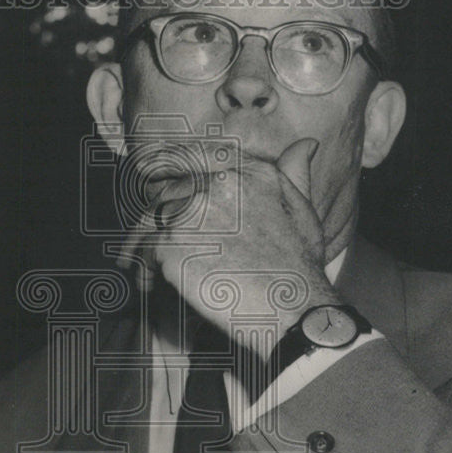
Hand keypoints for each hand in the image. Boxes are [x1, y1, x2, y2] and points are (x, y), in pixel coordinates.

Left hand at [116, 136, 339, 355]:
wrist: (292, 308)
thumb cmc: (298, 266)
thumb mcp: (303, 211)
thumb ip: (295, 173)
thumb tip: (306, 144)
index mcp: (246, 170)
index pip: (192, 156)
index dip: (168, 168)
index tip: (154, 184)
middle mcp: (215, 183)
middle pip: (165, 192)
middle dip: (155, 217)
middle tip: (150, 243)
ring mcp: (190, 214)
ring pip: (151, 222)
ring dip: (145, 245)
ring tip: (145, 269)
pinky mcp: (172, 246)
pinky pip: (146, 253)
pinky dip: (145, 270)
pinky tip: (152, 286)